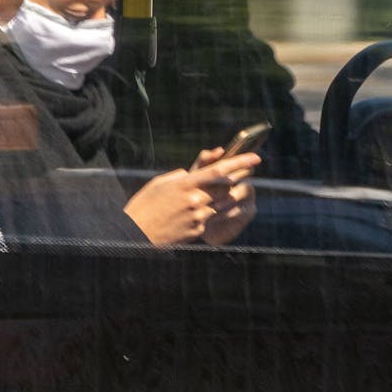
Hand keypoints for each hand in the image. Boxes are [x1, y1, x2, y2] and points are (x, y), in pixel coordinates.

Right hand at [126, 149, 261, 245]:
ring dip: (221, 197)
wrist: (135, 234)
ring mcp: (198, 217)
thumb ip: (180, 176)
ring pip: (221, 204)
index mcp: (185, 185)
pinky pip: (209, 218)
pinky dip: (206, 213)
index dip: (240, 162)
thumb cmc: (144, 206)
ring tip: (210, 194)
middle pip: (226, 187)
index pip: (219, 171)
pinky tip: (190, 214)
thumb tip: (193, 175)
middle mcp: (195, 201)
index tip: (255, 157)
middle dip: (237, 179)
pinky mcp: (198, 230)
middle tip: (247, 171)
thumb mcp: (159, 183)